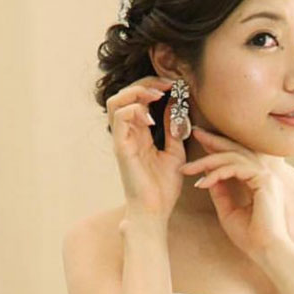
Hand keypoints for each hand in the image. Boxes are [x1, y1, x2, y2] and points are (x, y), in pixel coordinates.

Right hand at [107, 76, 185, 219]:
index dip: (154, 86)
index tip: (175, 85)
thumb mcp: (175, 151)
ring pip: (116, 101)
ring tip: (157, 95)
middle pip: (125, 94)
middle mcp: (128, 133)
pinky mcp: (121, 148)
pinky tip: (152, 118)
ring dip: (137, 92)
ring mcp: (122, 139)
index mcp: (140, 133)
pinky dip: (135, 110)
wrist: (156, 210)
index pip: (138, 98)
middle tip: (168, 85)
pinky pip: (119, 118)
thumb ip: (173, 128)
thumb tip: (177, 105)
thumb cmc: (163, 187)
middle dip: (146, 83)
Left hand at [180, 127, 290, 260]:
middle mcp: (265, 176)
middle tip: (195, 132)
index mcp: (260, 182)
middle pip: (238, 149)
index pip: (238, 158)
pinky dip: (218, 173)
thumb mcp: (228, 211)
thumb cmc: (252, 237)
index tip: (201, 142)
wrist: (267, 251)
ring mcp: (267, 177)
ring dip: (209, 161)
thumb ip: (221, 193)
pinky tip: (203, 182)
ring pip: (234, 157)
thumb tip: (209, 176)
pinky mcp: (265, 181)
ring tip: (188, 168)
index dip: (219, 149)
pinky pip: (237, 168)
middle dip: (215, 141)